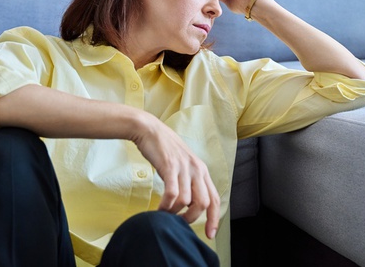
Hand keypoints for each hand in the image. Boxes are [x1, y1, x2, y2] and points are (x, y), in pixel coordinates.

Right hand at [131, 114, 220, 238]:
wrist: (150, 130)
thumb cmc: (164, 150)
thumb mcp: (182, 166)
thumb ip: (188, 182)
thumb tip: (188, 205)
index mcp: (202, 171)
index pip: (214, 199)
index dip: (214, 219)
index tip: (209, 234)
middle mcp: (197, 169)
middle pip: (204, 203)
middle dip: (191, 219)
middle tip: (179, 225)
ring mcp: (184, 168)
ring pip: (187, 201)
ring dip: (175, 213)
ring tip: (164, 215)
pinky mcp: (170, 167)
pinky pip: (172, 193)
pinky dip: (166, 206)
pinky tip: (158, 210)